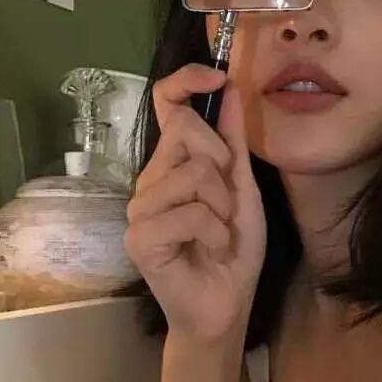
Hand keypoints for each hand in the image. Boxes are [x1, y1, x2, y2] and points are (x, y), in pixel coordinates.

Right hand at [125, 64, 266, 342]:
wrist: (225, 304)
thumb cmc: (232, 248)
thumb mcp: (242, 187)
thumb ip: (234, 141)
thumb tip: (231, 87)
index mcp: (173, 163)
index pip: (166, 104)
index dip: (187, 80)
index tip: (218, 76)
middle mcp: (150, 179)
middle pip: (187, 130)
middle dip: (222, 164)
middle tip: (226, 205)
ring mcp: (140, 207)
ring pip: (194, 172)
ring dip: (223, 207)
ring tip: (218, 233)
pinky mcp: (140, 236)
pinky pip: (190, 211)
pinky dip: (215, 232)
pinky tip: (209, 250)